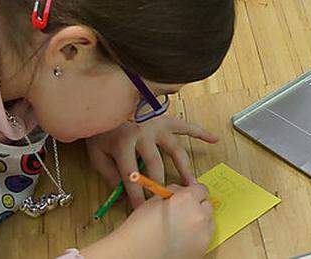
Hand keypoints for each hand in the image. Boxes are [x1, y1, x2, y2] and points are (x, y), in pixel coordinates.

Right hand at [84, 183, 213, 258]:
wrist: (134, 255)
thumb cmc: (139, 228)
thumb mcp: (153, 201)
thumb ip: (173, 192)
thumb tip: (183, 190)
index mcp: (187, 200)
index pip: (201, 189)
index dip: (193, 193)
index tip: (189, 197)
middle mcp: (199, 215)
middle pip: (207, 205)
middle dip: (197, 207)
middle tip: (182, 213)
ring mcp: (203, 235)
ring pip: (209, 222)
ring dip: (199, 222)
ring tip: (181, 228)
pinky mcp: (202, 250)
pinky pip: (205, 238)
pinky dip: (197, 238)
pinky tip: (182, 240)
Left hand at [85, 114, 219, 208]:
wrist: (105, 102)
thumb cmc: (102, 130)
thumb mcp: (97, 154)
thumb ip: (109, 173)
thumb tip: (123, 192)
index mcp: (123, 143)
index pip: (131, 175)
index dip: (136, 194)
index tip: (141, 208)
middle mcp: (143, 134)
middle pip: (156, 164)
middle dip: (161, 184)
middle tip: (167, 201)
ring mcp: (157, 125)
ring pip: (174, 149)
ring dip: (184, 167)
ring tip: (191, 183)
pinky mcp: (165, 119)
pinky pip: (186, 126)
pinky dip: (200, 132)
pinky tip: (214, 139)